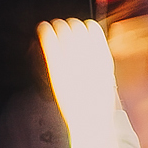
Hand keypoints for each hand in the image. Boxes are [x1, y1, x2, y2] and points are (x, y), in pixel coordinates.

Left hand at [39, 17, 120, 144]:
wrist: (90, 123)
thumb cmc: (97, 105)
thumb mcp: (106, 80)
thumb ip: (99, 62)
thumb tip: (91, 46)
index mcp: (102, 57)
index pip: (93, 29)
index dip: (86, 26)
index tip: (81, 29)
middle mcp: (89, 56)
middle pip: (78, 26)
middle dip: (71, 24)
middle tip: (65, 28)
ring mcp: (73, 61)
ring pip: (64, 28)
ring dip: (59, 25)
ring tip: (54, 27)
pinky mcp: (57, 68)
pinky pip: (50, 41)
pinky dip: (45, 31)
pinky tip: (42, 28)